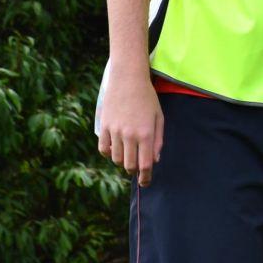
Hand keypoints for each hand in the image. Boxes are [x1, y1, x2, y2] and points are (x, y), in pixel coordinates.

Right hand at [97, 72, 163, 186]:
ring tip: (128, 153)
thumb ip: (158, 140)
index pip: (145, 165)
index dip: (146, 177)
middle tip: (137, 168)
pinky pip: (103, 149)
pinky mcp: (103, 127)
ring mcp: (114, 131)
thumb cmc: (147, 98)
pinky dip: (109, 153)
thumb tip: (154, 160)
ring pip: (116, 159)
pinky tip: (115, 149)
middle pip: (129, 166)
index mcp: (146, 133)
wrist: (128, 79)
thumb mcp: (159, 117)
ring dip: (122, 161)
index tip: (146, 183)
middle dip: (134, 171)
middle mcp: (129, 135)